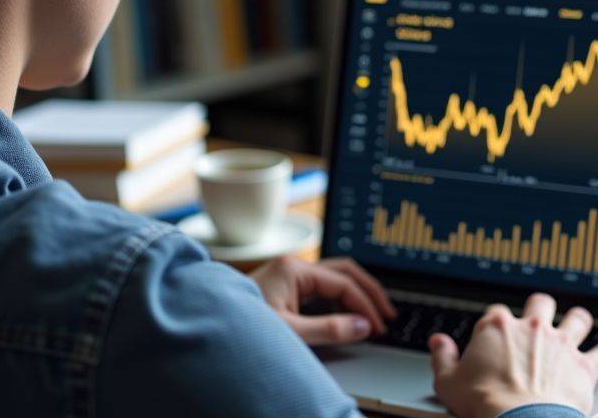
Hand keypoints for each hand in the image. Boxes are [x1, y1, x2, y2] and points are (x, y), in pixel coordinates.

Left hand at [250, 256, 396, 345]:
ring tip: (376, 311)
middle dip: (369, 291)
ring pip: (336, 274)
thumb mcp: (289, 332)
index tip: (378, 327)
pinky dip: (342, 295)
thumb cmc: (241, 328)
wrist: (209, 326)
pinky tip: (351, 310)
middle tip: (388, 314)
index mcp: (294, 270)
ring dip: (358, 290)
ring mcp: (289, 274)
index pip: (342, 283)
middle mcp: (293, 266)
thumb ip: (329, 329)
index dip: (364, 305)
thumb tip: (363, 326)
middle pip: (345, 270)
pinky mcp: (287, 286)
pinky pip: (324, 284)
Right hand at [428, 294, 597, 417]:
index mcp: (497, 327)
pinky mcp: (584, 366)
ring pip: (577, 318)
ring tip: (577, 323)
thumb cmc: (485, 404)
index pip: (496, 313)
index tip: (495, 338)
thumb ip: (442, 358)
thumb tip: (438, 343)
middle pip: (541, 303)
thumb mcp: (448, 382)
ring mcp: (561, 344)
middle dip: (540, 309)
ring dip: (578, 321)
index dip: (495, 325)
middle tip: (538, 319)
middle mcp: (532, 328)